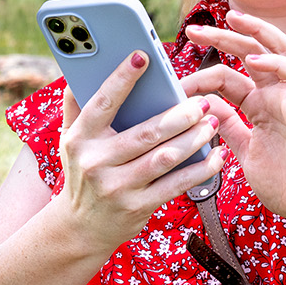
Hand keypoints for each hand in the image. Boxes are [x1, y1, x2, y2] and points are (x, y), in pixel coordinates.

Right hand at [56, 50, 224, 255]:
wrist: (79, 228)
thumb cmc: (80, 172)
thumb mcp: (68, 139)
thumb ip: (76, 105)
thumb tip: (81, 66)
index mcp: (80, 138)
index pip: (103, 103)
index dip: (122, 79)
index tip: (143, 56)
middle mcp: (96, 163)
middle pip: (146, 132)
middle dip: (179, 114)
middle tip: (201, 101)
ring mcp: (118, 187)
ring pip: (166, 157)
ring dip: (194, 138)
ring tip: (212, 121)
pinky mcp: (138, 207)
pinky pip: (176, 184)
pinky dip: (200, 169)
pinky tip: (216, 155)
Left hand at [182, 10, 285, 231]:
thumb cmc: (285, 184)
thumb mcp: (244, 151)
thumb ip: (227, 127)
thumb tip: (203, 106)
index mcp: (260, 106)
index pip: (228, 77)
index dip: (201, 74)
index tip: (175, 81)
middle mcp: (277, 96)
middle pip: (250, 53)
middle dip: (222, 38)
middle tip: (192, 29)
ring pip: (278, 50)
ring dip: (255, 32)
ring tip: (231, 19)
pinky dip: (276, 62)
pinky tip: (255, 59)